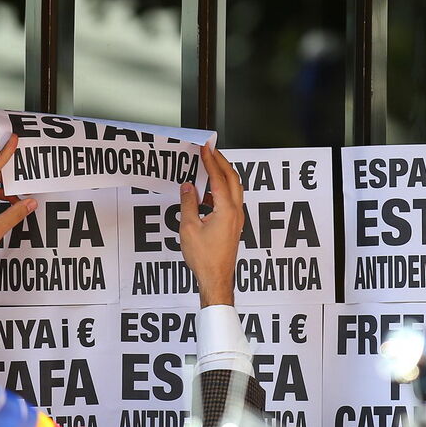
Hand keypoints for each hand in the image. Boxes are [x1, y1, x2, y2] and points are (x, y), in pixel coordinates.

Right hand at [179, 146, 243, 307]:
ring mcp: (237, 219)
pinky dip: (221, 190)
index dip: (211, 161)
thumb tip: (188, 186)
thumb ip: (188, 203)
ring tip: (209, 167)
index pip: (218, 178)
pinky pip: (230, 200)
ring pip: (234, 189)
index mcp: (226, 210)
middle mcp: (235, 212)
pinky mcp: (234, 225)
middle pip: (232, 178)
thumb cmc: (204, 258)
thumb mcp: (189, 227)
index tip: (205, 148)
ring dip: (223, 175)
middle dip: (221, 162)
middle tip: (211, 150)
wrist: (216, 278)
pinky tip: (208, 193)